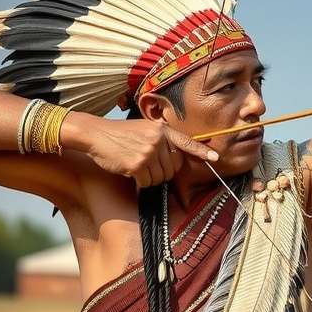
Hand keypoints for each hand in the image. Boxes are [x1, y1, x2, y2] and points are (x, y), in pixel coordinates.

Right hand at [82, 118, 217, 186]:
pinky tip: (130, 171)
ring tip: (137, 166)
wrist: (95, 134)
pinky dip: (140, 182)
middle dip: (163, 171)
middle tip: (147, 164)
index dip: (201, 151)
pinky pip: (147, 182)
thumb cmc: (119, 134)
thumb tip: (177, 156)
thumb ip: (161, 139)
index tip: (215, 158)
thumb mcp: (144, 128)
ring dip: (150, 178)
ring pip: (161, 177)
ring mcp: (148, 152)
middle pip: (173, 168)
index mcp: (161, 130)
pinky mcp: (137, 165)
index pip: (186, 142)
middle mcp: (158, 140)